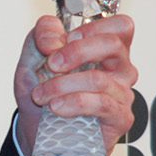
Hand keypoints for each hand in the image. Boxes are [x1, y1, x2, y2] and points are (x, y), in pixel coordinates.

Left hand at [13, 14, 137, 155]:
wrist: (36, 130)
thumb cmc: (44, 92)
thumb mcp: (33, 57)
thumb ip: (41, 36)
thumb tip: (55, 40)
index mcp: (104, 49)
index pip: (119, 26)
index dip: (89, 28)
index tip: (61, 42)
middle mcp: (119, 69)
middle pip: (113, 44)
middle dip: (75, 51)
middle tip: (51, 65)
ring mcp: (122, 93)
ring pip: (99, 78)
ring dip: (62, 85)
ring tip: (42, 95)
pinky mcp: (120, 117)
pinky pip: (101, 104)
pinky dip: (73, 103)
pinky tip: (56, 107)